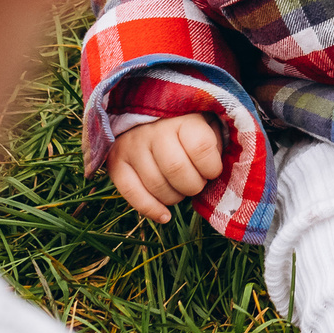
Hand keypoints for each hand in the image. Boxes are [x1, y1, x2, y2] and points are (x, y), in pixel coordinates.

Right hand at [107, 113, 222, 221]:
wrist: (149, 116)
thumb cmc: (188, 128)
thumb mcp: (209, 126)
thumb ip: (215, 147)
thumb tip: (217, 175)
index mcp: (181, 119)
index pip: (200, 147)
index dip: (211, 167)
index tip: (212, 170)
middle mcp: (153, 130)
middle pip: (176, 169)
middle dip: (193, 185)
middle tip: (196, 183)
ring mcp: (132, 146)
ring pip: (156, 185)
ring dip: (175, 198)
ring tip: (180, 190)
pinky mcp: (116, 162)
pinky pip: (131, 193)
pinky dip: (150, 209)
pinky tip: (165, 216)